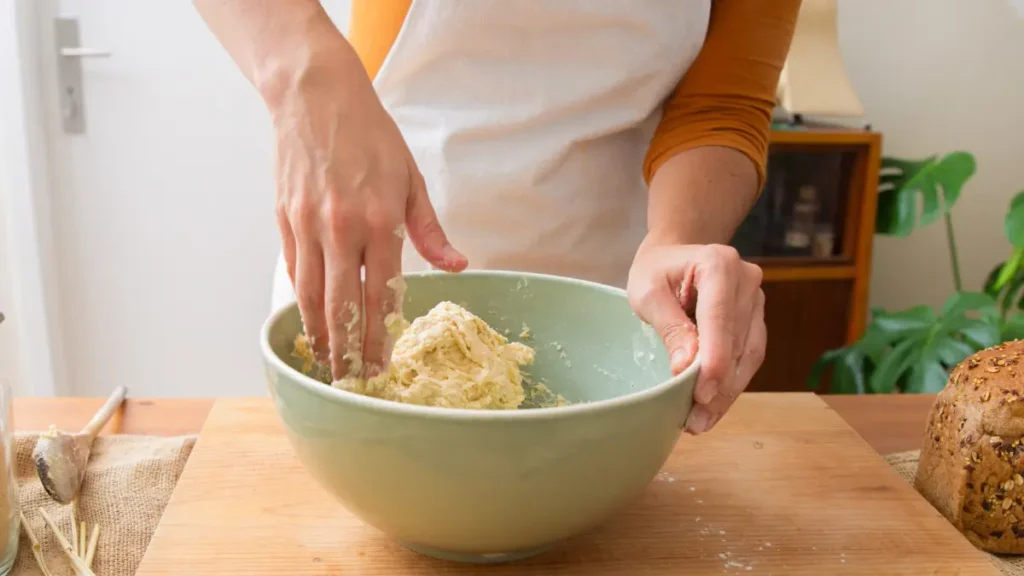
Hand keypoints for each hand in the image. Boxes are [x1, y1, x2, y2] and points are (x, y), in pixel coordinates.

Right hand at [272, 58, 466, 380]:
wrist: (316, 96)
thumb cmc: (370, 135)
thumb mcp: (410, 179)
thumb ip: (430, 231)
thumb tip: (456, 266)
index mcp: (380, 220)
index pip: (380, 293)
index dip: (380, 336)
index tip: (382, 366)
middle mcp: (341, 228)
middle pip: (342, 305)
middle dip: (348, 350)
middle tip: (351, 382)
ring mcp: (308, 225)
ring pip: (310, 295)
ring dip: (319, 334)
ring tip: (327, 363)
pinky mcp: (284, 219)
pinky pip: (292, 269)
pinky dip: (300, 300)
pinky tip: (308, 321)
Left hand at [627, 239, 764, 433]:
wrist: (673, 255)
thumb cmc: (656, 271)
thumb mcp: (647, 292)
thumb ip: (669, 326)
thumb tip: (687, 367)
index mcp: (718, 263)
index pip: (720, 318)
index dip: (714, 359)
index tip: (702, 394)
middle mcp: (746, 279)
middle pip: (737, 341)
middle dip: (718, 385)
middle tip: (695, 421)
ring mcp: (756, 300)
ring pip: (748, 355)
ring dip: (727, 392)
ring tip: (702, 421)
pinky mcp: (755, 319)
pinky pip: (749, 356)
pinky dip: (732, 383)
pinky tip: (714, 406)